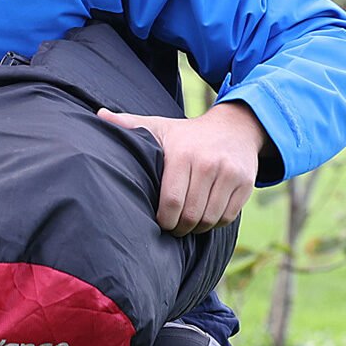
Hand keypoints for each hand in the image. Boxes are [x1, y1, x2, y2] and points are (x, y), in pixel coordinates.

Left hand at [99, 102, 265, 235]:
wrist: (235, 126)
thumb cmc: (187, 134)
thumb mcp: (159, 127)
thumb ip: (128, 125)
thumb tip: (98, 116)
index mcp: (182, 153)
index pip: (171, 203)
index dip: (164, 220)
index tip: (159, 221)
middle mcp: (208, 163)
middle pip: (191, 216)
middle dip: (179, 228)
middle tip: (172, 227)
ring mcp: (230, 174)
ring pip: (210, 219)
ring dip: (197, 228)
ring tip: (187, 223)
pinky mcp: (246, 183)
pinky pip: (227, 217)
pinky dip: (215, 223)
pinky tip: (205, 214)